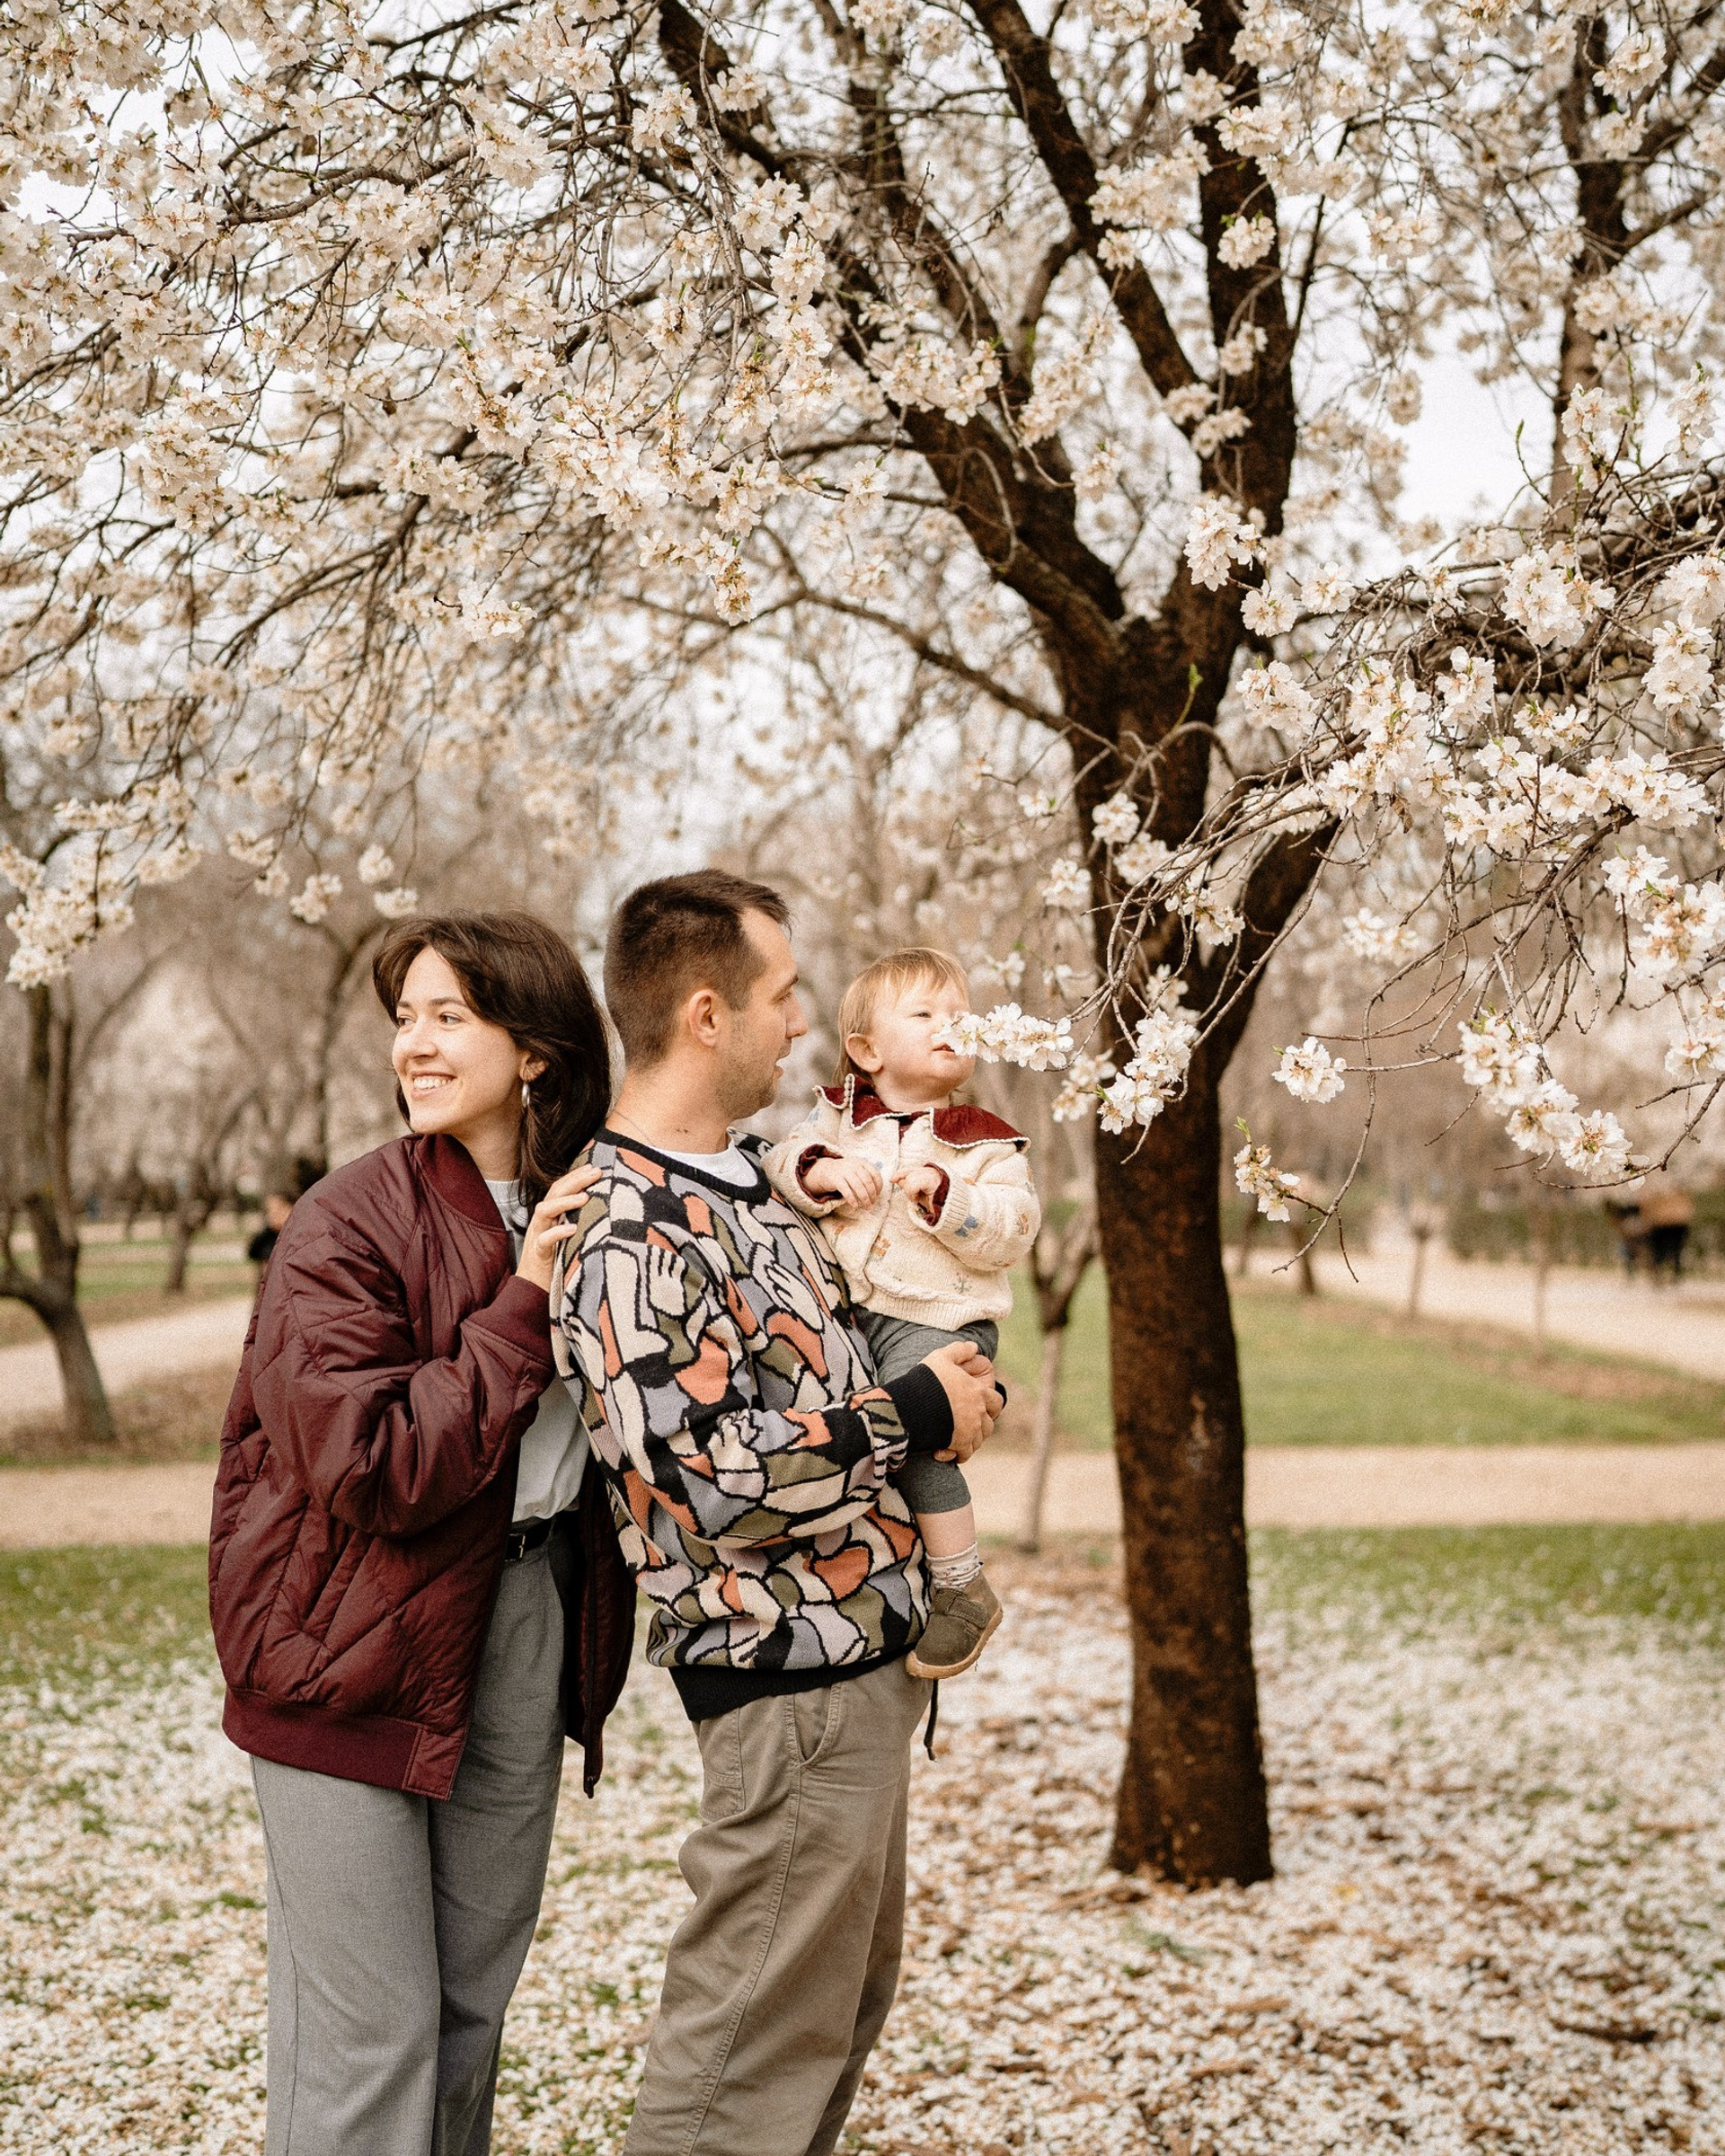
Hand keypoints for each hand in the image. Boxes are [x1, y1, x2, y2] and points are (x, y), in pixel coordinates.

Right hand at [515, 1164, 602, 1291]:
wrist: (531, 1290)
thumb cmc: (554, 1262)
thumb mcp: (567, 1238)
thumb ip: (578, 1223)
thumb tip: (604, 1211)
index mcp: (549, 1217)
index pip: (559, 1189)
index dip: (575, 1176)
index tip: (593, 1167)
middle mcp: (541, 1223)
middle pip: (554, 1193)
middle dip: (575, 1180)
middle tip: (595, 1172)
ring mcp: (537, 1237)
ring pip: (544, 1211)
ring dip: (565, 1202)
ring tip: (585, 1197)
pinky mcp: (538, 1255)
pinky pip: (544, 1240)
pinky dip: (557, 1232)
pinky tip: (573, 1228)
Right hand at [805, 1156, 882, 1213]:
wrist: (826, 1170)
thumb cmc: (846, 1173)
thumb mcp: (858, 1169)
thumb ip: (867, 1176)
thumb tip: (877, 1193)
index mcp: (862, 1162)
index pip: (875, 1174)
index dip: (878, 1186)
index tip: (877, 1195)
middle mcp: (854, 1165)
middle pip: (867, 1181)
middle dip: (872, 1195)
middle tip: (872, 1204)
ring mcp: (844, 1171)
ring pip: (858, 1187)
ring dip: (864, 1199)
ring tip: (866, 1207)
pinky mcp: (836, 1179)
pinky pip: (846, 1190)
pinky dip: (852, 1199)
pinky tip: (855, 1206)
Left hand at [894, 1164, 944, 1220]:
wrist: (949, 1209)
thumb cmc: (935, 1202)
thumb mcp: (918, 1193)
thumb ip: (909, 1185)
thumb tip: (896, 1180)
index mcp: (927, 1172)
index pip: (909, 1169)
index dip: (899, 1173)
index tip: (892, 1180)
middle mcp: (930, 1171)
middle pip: (907, 1173)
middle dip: (906, 1186)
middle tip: (914, 1197)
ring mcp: (932, 1174)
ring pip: (909, 1179)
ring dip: (910, 1192)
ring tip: (917, 1199)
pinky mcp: (931, 1180)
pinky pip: (913, 1184)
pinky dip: (912, 1193)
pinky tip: (918, 1199)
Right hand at [919, 1341, 1002, 1462]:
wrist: (912, 1405)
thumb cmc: (927, 1379)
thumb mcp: (941, 1357)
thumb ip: (959, 1350)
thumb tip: (974, 1346)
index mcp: (978, 1393)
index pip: (997, 1402)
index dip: (991, 1405)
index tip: (982, 1406)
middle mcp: (978, 1414)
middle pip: (989, 1425)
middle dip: (981, 1425)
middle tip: (969, 1424)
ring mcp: (969, 1431)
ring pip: (978, 1441)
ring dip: (970, 1440)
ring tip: (957, 1438)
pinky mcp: (957, 1445)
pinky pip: (964, 1454)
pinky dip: (958, 1453)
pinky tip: (946, 1450)